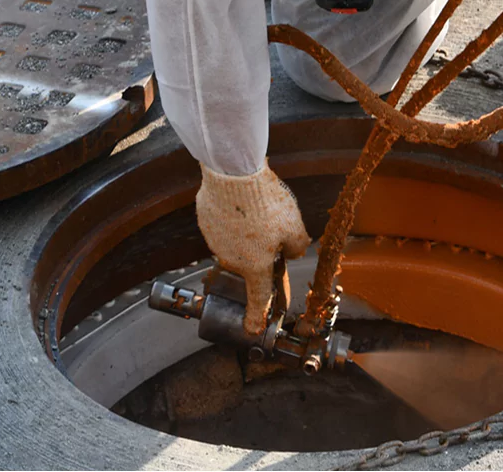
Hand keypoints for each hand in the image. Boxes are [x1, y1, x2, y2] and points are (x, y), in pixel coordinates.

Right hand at [195, 162, 309, 334]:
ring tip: (259, 209)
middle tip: (273, 229)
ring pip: (237, 242)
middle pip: (250, 262)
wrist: (234, 173)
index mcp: (255, 266)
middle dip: (261, 251)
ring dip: (247, 233)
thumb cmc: (265, 203)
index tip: (252, 329)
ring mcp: (215, 241)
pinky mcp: (206, 222)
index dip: (256, 316)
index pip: (257, 298)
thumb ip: (297, 247)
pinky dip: (234, 218)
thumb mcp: (295, 228)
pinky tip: (243, 202)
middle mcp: (232, 259)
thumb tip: (292, 251)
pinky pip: (223, 225)